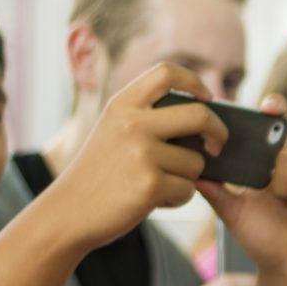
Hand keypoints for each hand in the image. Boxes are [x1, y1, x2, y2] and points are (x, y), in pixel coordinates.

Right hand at [46, 63, 227, 252]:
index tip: (208, 97)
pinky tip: (152, 200)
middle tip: (217, 145)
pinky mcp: (150, 184)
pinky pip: (188, 189)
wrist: (68, 212)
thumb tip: (201, 112)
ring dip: (187, 177)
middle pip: (200, 115)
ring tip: (157, 184)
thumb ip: (145, 116)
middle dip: (218, 131)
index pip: (166, 73)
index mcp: (122, 105)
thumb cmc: (98, 174)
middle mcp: (132, 123)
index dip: (195, 82)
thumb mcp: (112, 130)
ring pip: (195, 161)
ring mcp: (142, 154)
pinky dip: (177, 198)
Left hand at [203, 94, 286, 285]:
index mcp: (279, 163)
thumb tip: (191, 172)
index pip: (280, 127)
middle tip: (281, 204)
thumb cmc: (262, 239)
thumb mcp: (234, 213)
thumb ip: (216, 190)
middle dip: (282, 183)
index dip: (278, 111)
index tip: (269, 105)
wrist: (286, 270)